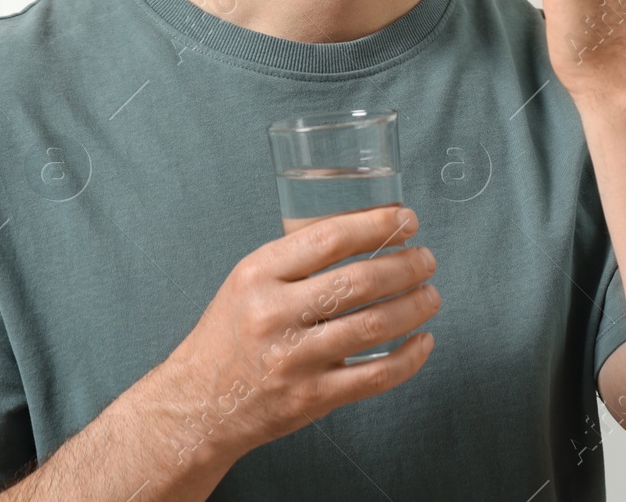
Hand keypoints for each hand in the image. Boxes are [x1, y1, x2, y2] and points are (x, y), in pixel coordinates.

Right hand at [150, 205, 438, 467]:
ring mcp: (293, 360)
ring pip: (374, 325)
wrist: (194, 406)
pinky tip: (423, 342)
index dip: (378, 224)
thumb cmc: (231, 335)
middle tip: (426, 259)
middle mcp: (274, 314)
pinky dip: (409, 358)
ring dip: (415, 306)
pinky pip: (374, 376)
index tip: (407, 220)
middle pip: (360, 280)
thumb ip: (299, 258)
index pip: (330, 237)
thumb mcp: (249, 281)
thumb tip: (368, 229)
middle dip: (407, 266)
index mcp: (258, 274)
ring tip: (431, 295)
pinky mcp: (310, 398)